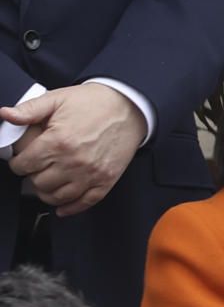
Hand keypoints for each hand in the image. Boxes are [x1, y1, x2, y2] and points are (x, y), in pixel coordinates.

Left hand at [3, 84, 145, 215]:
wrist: (129, 106)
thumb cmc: (93, 103)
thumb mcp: (57, 99)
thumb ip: (29, 109)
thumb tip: (5, 115)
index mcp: (58, 142)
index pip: (23, 165)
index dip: (18, 162)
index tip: (22, 159)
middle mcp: (74, 162)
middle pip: (38, 183)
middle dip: (32, 176)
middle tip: (36, 168)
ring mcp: (91, 174)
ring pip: (57, 197)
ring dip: (47, 192)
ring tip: (47, 182)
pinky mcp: (106, 180)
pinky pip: (84, 203)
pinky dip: (70, 208)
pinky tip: (62, 205)